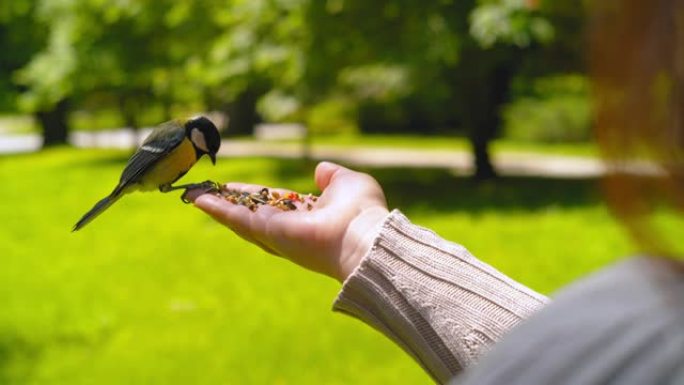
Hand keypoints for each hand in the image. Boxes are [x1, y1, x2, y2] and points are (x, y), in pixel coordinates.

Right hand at [192, 162, 388, 281]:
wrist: (364, 235)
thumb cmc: (362, 211)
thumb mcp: (348, 183)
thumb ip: (332, 176)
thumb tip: (320, 169)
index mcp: (308, 215)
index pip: (273, 203)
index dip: (251, 195)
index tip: (231, 188)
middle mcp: (289, 228)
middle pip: (250, 214)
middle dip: (226, 203)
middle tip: (201, 192)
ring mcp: (276, 233)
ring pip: (239, 219)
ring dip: (215, 206)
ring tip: (192, 195)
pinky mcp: (268, 233)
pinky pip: (238, 220)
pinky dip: (217, 209)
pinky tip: (198, 199)